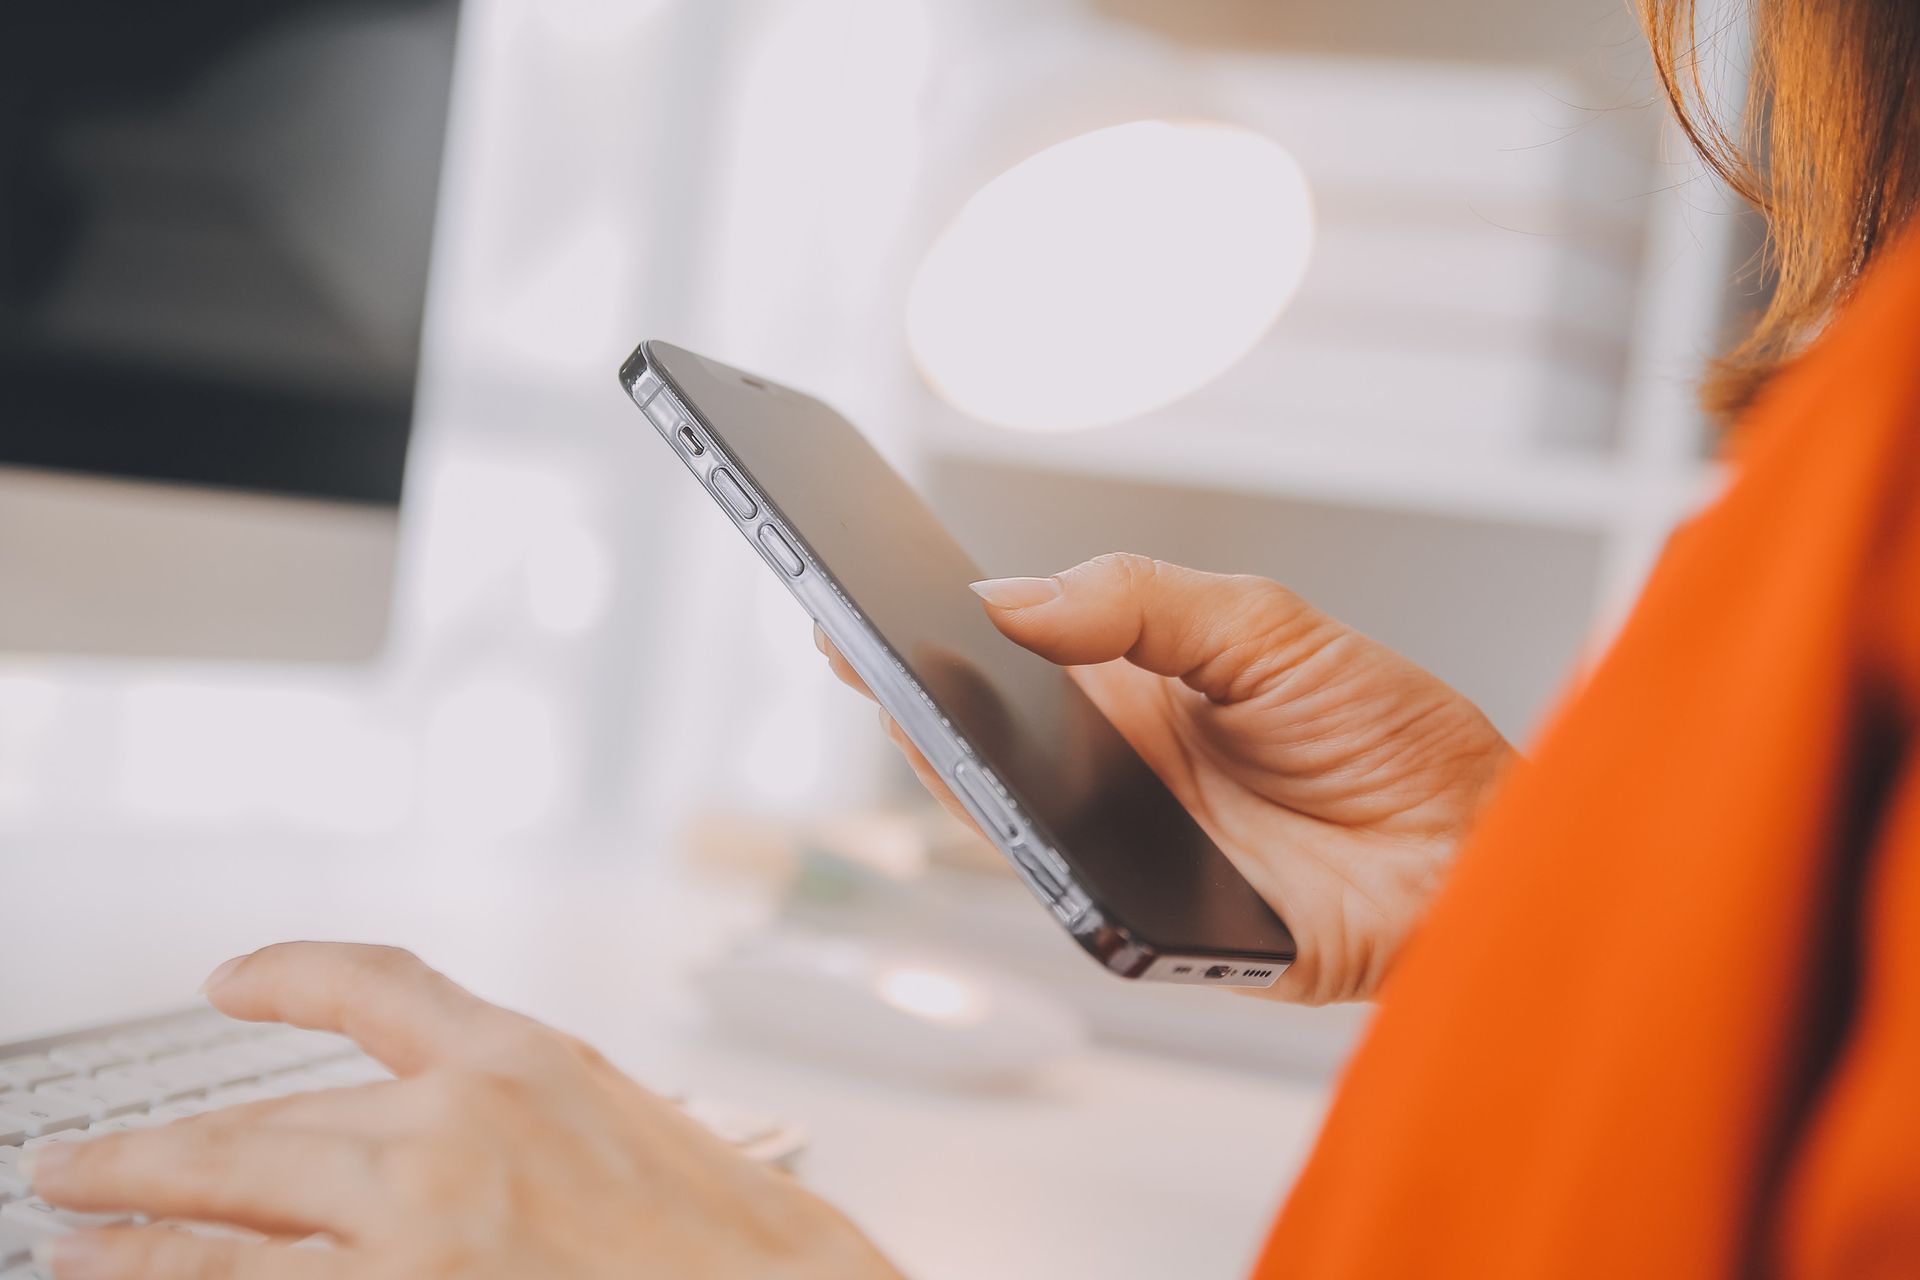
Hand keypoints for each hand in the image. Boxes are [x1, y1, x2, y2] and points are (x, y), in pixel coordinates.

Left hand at [29, 943, 901, 1279]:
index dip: (286, 978)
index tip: (232, 982)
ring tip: (76, 1242)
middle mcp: (454, 1134)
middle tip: (77, 1168)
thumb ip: (528, 1112)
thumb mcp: (637, 1126)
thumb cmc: (740, 1241)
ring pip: (229, 1228)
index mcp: (522, 1062)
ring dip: (135, 1238)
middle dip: (150, 1155)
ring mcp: (420, 1235)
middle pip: (259, 1129)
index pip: (373, 986)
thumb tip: (432, 1131)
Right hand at [820, 553, 1514, 1002]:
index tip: (856, 590)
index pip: (1006, 656)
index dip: (928, 629)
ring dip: (948, 767)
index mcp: (1133, 689)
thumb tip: (1011, 597)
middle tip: (851, 639)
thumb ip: (1142, 601)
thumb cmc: (1389, 734)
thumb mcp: (1268, 628)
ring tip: (908, 705)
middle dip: (906, 692)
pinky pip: (1067, 894)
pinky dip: (1027, 854)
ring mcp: (1124, 850)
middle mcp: (1113, 771)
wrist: (1478, 844)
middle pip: (981, 739)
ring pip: (1006, 816)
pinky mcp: (1152, 927)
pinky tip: (1000, 800)